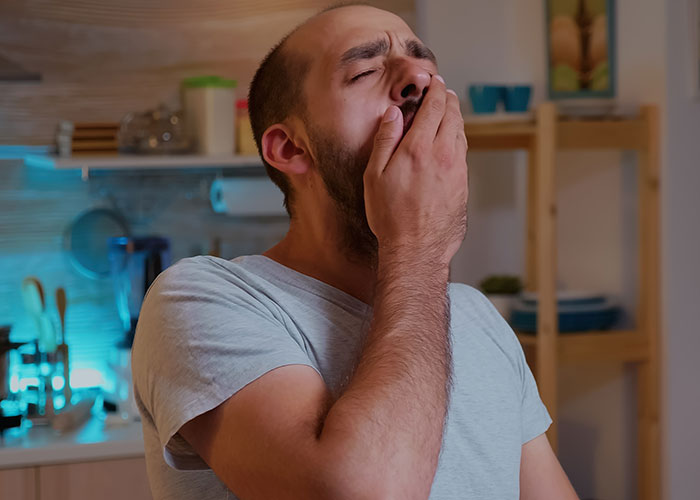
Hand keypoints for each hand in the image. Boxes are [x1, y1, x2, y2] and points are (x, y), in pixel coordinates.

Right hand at [363, 75, 468, 266]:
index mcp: (419, 148)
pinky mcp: (464, 185)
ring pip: (461, 133)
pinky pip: (463, 153)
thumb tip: (395, 114)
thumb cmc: (390, 216)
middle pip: (453, 115)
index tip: (435, 82)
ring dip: (455, 119)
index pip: (435, 106)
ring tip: (447, 114)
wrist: (417, 249)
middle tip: (443, 93)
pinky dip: (457, 140)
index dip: (436, 90)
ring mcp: (458, 170)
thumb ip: (385, 140)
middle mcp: (444, 154)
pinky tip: (449, 144)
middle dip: (448, 99)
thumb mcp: (375, 176)